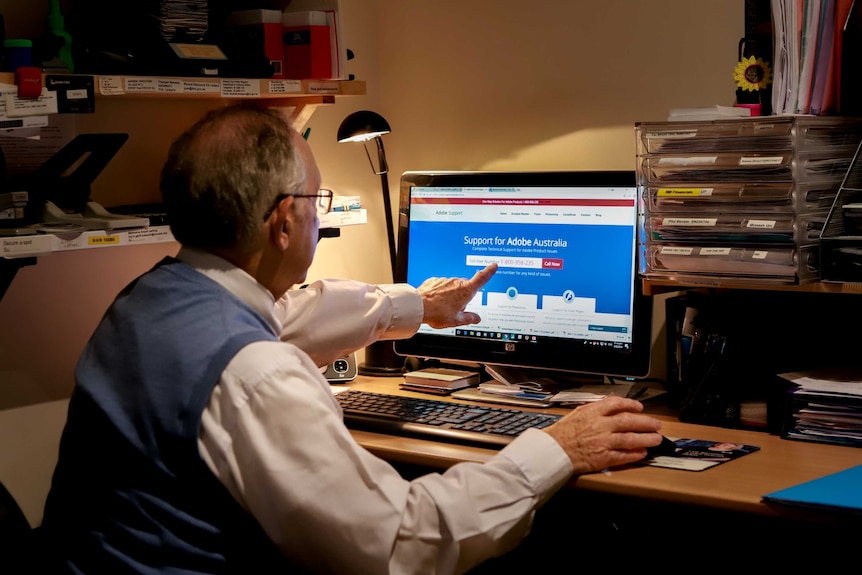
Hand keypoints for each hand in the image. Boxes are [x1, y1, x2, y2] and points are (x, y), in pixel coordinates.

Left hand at [417, 264, 497, 327]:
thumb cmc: (437, 313)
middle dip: (462, 296)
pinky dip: (439, 293)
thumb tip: (476, 318)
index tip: (493, 265)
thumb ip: (469, 318)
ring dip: (450, 295)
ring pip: (452, 287)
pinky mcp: (434, 281)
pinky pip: (440, 286)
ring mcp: (445, 280)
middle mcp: (456, 283)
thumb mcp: (456, 321)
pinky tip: (434, 302)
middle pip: (464, 288)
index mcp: (466, 291)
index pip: (481, 279)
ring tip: (441, 308)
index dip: (489, 271)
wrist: (418, 307)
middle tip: (455, 309)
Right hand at [543, 396, 663, 474]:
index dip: (631, 404)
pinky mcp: (603, 457)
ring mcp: (603, 442)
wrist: (552, 451)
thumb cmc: (561, 434)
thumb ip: (594, 409)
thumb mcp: (576, 413)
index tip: (639, 407)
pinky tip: (642, 453)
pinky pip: (623, 455)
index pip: (617, 404)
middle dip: (645, 422)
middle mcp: (600, 426)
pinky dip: (635, 454)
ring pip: (630, 439)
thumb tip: (609, 406)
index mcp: (593, 412)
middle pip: (629, 421)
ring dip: (646, 439)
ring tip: (656, 439)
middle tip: (656, 424)